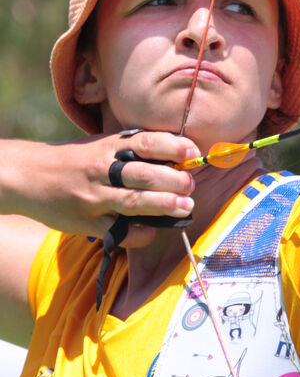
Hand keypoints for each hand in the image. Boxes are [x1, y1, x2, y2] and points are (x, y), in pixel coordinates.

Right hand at [1, 130, 198, 246]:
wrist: (28, 176)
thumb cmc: (78, 159)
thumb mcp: (103, 144)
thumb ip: (135, 149)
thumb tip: (181, 153)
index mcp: (110, 147)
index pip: (147, 143)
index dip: (174, 147)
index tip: (193, 153)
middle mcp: (102, 170)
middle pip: (144, 175)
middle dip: (174, 181)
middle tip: (191, 186)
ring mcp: (93, 198)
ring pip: (133, 202)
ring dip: (164, 205)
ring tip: (186, 207)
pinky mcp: (85, 222)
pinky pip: (118, 231)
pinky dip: (139, 233)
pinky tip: (153, 231)